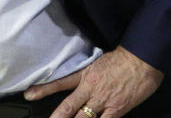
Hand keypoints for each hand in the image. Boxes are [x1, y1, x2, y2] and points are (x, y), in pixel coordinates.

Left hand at [24, 46, 162, 117]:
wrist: (141, 59)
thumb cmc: (122, 59)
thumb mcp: (98, 63)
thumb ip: (88, 74)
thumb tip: (81, 83)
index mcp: (84, 75)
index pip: (59, 82)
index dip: (43, 90)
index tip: (29, 95)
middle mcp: (90, 89)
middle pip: (68, 106)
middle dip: (57, 117)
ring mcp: (102, 100)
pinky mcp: (117, 109)